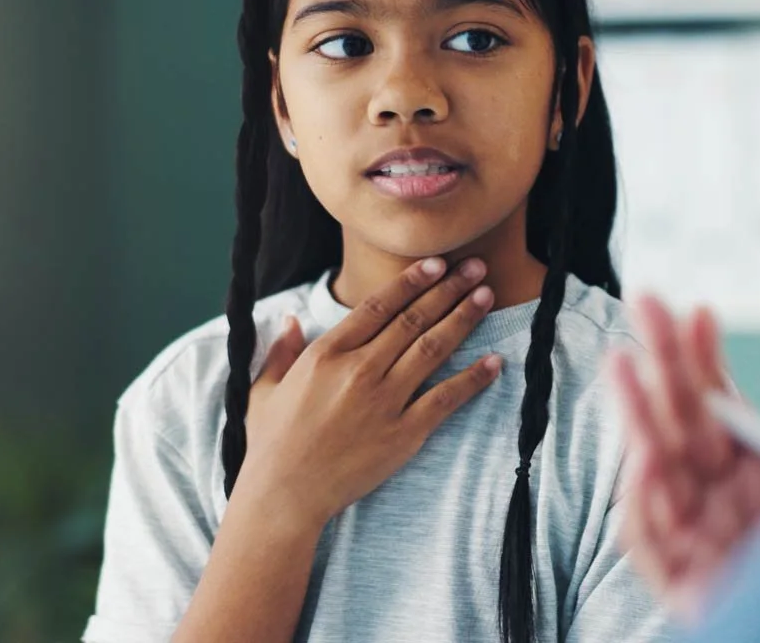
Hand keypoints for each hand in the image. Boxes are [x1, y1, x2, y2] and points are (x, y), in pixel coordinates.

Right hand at [240, 257, 502, 526]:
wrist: (285, 495)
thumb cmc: (272, 444)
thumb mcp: (265, 389)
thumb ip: (282, 351)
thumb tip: (292, 318)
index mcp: (327, 354)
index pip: (378, 305)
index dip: (411, 281)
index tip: (436, 263)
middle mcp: (360, 370)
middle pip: (413, 319)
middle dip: (448, 289)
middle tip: (475, 268)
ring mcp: (385, 401)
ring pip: (433, 348)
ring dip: (463, 318)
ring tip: (486, 296)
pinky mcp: (404, 433)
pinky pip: (446, 399)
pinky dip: (473, 378)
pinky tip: (494, 361)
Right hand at [609, 296, 759, 623]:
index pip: (719, 404)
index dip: (705, 357)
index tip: (700, 311)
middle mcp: (725, 499)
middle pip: (680, 422)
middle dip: (659, 363)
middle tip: (644, 303)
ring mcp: (703, 538)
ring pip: (655, 469)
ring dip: (636, 415)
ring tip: (625, 364)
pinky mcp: (688, 582)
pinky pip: (652, 540)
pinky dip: (643, 501)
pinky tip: (646, 456)